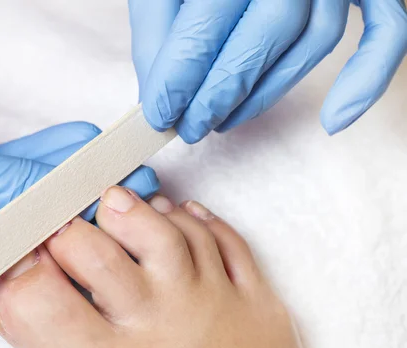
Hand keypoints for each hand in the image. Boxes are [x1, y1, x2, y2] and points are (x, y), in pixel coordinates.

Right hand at [0, 11, 158, 325]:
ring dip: (48, 179)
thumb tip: (60, 199)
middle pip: (2, 238)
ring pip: (0, 204)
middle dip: (58, 204)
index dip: (49, 241)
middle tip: (112, 184)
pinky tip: (63, 152)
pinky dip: (22, 165)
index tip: (95, 213)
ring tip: (97, 162)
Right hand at [0, 188, 324, 347]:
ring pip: (164, 227)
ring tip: (114, 214)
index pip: (36, 293)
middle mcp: (162, 332)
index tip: (19, 257)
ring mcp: (214, 310)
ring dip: (131, 210)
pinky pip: (223, 238)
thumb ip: (43, 341)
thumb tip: (8, 284)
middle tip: (63, 236)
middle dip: (64, 231)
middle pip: (92, 248)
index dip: (16, 265)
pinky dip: (194, 219)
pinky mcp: (256, 303)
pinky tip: (172, 218)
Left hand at [129, 0, 406, 142]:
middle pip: (265, 36)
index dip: (179, 78)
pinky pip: (386, 32)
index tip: (159, 114)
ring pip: (313, 41)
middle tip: (191, 129)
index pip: (206, 25)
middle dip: (221, 95)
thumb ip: (158, 30)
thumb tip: (158, 98)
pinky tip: (332, 120)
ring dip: (267, 94)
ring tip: (224, 122)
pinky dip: (366, 79)